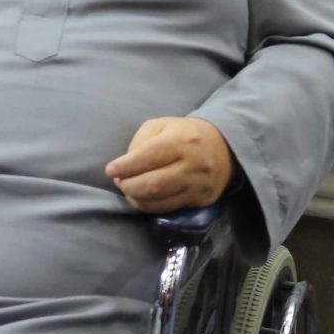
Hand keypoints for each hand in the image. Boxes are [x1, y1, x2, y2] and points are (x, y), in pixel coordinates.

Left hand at [106, 117, 233, 213]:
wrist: (223, 148)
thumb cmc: (184, 134)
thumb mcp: (162, 125)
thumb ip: (141, 141)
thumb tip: (125, 166)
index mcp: (182, 140)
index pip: (148, 156)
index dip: (125, 166)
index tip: (110, 170)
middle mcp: (192, 164)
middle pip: (153, 184)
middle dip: (128, 186)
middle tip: (119, 181)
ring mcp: (198, 184)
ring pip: (159, 200)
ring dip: (136, 198)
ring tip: (128, 189)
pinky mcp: (200, 199)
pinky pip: (168, 208)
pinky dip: (149, 206)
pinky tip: (141, 198)